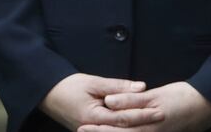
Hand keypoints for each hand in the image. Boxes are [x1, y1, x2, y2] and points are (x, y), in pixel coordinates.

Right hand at [41, 74, 158, 131]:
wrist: (48, 94)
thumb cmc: (70, 86)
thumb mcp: (95, 82)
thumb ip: (118, 87)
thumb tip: (142, 87)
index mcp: (92, 117)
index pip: (123, 119)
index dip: (142, 115)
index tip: (160, 111)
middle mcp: (91, 129)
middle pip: (122, 129)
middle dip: (142, 124)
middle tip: (162, 117)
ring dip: (134, 128)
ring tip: (154, 123)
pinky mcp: (90, 130)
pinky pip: (109, 131)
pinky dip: (123, 128)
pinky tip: (136, 126)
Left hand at [88, 82, 210, 131]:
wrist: (205, 105)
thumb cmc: (182, 98)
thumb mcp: (156, 96)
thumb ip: (131, 100)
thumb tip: (109, 101)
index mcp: (144, 127)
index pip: (116, 129)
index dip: (98, 129)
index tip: (82, 127)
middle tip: (83, 130)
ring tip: (96, 130)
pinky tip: (121, 131)